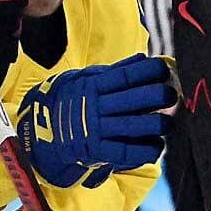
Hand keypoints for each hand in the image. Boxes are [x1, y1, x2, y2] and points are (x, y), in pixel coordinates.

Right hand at [17, 56, 174, 188]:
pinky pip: (126, 152)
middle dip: (159, 96)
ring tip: (166, 123)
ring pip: (135, 126)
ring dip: (157, 125)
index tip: (164, 70)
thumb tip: (141, 58)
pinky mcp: (96, 151)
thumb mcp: (85, 80)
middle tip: (170, 96)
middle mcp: (95, 107)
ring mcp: (96, 130)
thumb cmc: (71, 103)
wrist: (41, 132)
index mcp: (94, 86)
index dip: (149, 71)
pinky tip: (156, 146)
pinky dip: (146, 150)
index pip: (127, 76)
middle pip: (135, 100)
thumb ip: (114, 72)